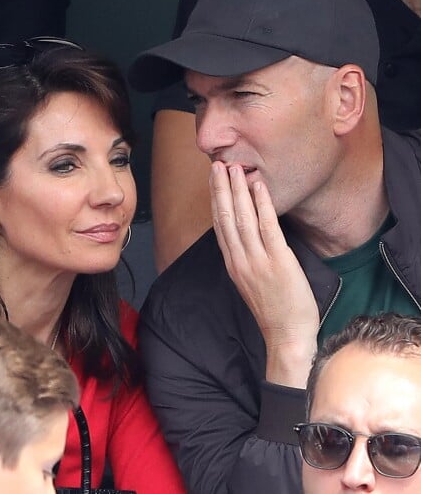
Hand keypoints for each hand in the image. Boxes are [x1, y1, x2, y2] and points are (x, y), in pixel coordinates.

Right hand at [210, 162, 318, 386]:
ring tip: (234, 169)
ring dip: (237, 191)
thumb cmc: (273, 310)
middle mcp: (240, 259)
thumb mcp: (252, 282)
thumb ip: (247, 259)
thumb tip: (249, 237)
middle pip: (225, 217)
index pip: (220, 225)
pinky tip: (259, 187)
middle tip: (217, 164)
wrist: (286, 336)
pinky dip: (262, 205)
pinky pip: (267, 228)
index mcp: (233, 263)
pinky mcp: (278, 261)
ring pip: (242, 218)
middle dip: (221, 189)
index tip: (214, 180)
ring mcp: (257, 260)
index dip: (216, 200)